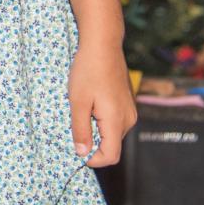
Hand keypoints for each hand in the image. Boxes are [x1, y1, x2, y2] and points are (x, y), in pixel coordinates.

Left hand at [67, 45, 136, 167]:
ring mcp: (130, 110)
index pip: (111, 156)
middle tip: (74, 125)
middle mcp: (128, 119)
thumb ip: (81, 129)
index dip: (93, 160)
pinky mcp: (127, 103)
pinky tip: (89, 104)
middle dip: (92, 143)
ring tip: (81, 111)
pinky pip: (114, 121)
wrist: (103, 44)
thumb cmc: (88, 70)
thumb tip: (82, 153)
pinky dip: (101, 120)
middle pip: (111, 145)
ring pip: (112, 133)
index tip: (75, 149)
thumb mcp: (78, 101)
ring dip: (96, 130)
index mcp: (117, 121)